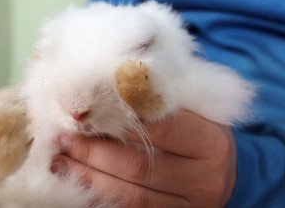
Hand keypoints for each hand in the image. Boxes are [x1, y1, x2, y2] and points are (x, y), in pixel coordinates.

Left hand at [51, 110, 236, 206]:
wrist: (223, 169)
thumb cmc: (199, 131)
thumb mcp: (192, 110)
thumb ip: (160, 100)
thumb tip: (108, 88)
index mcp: (210, 142)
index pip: (160, 127)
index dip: (120, 118)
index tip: (87, 110)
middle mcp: (204, 177)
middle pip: (139, 164)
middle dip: (93, 151)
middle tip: (63, 138)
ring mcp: (189, 203)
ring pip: (131, 193)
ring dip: (89, 176)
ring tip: (61, 161)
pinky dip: (102, 194)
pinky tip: (79, 181)